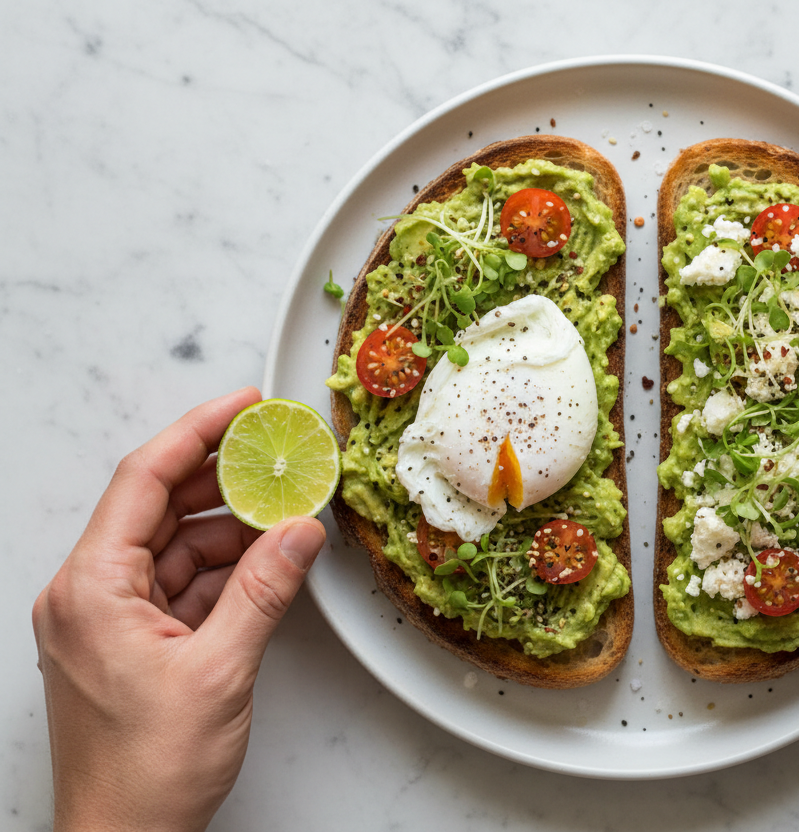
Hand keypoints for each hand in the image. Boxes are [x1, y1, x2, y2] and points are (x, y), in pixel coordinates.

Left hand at [32, 388, 326, 831]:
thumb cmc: (147, 771)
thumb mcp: (219, 670)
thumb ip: (265, 590)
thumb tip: (301, 530)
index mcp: (91, 588)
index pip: (143, 481)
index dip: (195, 433)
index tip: (242, 407)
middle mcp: (90, 593)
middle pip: (160, 508)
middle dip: (223, 481)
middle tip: (280, 457)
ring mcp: (109, 618)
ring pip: (177, 546)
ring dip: (232, 531)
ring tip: (289, 512)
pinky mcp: (132, 642)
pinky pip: (182, 585)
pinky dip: (226, 572)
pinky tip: (269, 562)